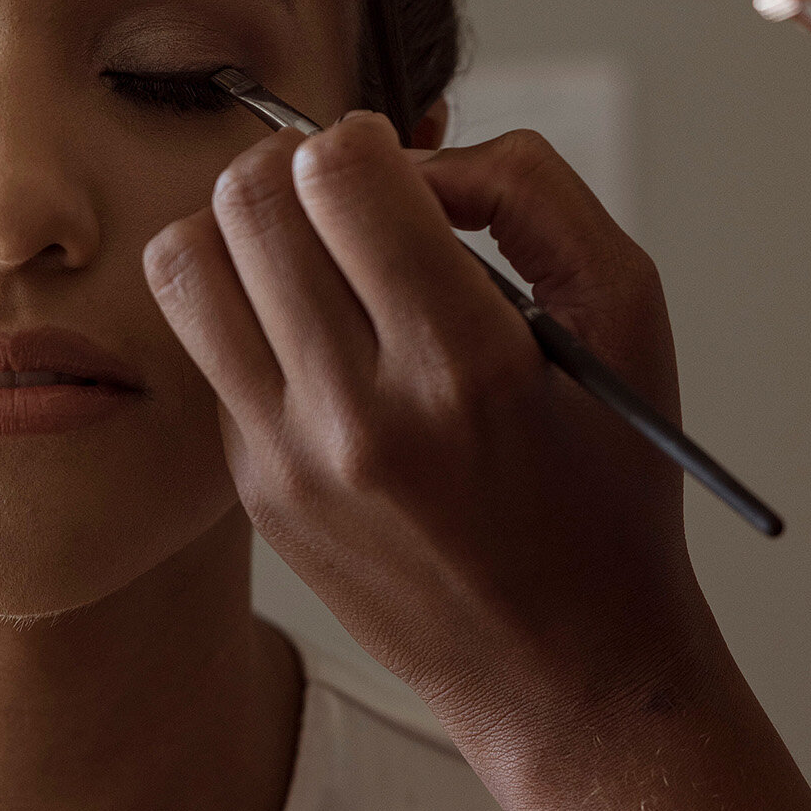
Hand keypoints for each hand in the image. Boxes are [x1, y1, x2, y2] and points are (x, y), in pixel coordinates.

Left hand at [144, 114, 810, 810]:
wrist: (567, 674)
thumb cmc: (609, 485)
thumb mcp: (625, 314)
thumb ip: (529, 191)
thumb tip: (414, 152)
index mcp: (463, 367)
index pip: (337, 175)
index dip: (360, 136)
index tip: (394, 159)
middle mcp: (356, 418)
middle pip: (247, 201)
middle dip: (293, 160)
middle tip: (345, 189)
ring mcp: (286, 460)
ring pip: (185, 263)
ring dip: (241, 224)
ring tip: (309, 245)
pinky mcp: (251, 489)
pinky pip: (207, 345)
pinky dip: (251, 310)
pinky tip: (324, 340)